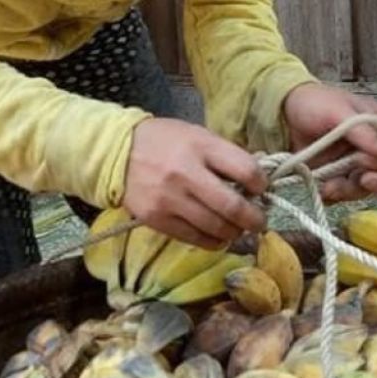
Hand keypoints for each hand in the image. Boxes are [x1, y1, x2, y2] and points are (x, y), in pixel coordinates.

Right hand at [123, 118, 267, 248]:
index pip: (245, 170)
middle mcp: (185, 174)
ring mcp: (170, 199)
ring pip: (216, 228)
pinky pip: (196, 239)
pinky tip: (219, 236)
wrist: (115, 154)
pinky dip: (214, 241)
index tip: (261, 189)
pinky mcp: (157, 220)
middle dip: (254, 218)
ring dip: (235, 232)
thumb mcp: (197, 136)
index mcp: (200, 146)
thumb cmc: (164, 142)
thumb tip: (257, 181)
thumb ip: (226, 156)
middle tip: (259, 221)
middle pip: (233, 207)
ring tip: (238, 229)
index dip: (261, 184)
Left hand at [283, 83, 376, 202]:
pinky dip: (332, 196)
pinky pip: (342, 195)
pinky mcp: (335, 178)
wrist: (281, 112)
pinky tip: (320, 189)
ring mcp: (353, 167)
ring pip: (365, 190)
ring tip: (328, 186)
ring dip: (348, 191)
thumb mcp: (339, 111)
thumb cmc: (313, 102)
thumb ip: (364, 132)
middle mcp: (371, 150)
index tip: (363, 162)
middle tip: (361, 182)